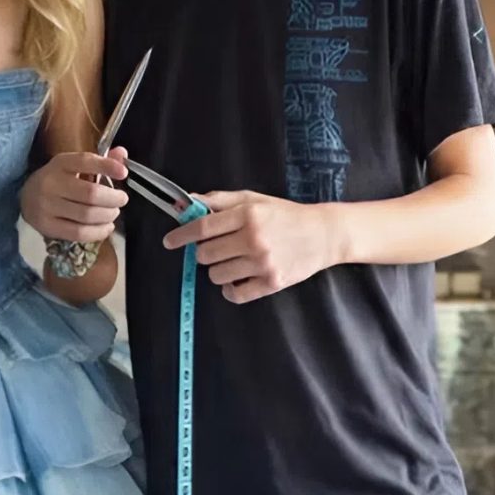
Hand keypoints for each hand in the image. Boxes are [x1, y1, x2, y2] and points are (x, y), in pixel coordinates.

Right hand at [21, 146, 128, 241]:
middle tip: (121, 200)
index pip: (86, 162)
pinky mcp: (47, 227)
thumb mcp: (74, 166)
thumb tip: (122, 155)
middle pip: (90, 194)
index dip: (107, 167)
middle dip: (113, 199)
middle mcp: (51, 184)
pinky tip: (106, 227)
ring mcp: (47, 207)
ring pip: (87, 215)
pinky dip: (98, 232)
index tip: (123, 173)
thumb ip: (100, 161)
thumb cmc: (58, 180)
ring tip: (113, 213)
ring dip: (108, 216)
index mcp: (60, 164)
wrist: (26, 198)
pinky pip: (79, 233)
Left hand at [162, 190, 340, 303]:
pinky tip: (236, 280)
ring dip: (218, 270)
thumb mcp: (255, 200)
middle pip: (206, 254)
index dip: (182, 235)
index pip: (204, 227)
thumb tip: (190, 201)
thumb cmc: (286, 215)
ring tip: (233, 262)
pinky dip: (230, 290)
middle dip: (204, 253)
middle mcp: (254, 239)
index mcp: (248, 215)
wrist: (324, 234)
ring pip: (217, 275)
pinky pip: (235, 294)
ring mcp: (263, 263)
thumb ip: (222, 201)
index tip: (170, 242)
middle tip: (217, 249)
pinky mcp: (271, 283)